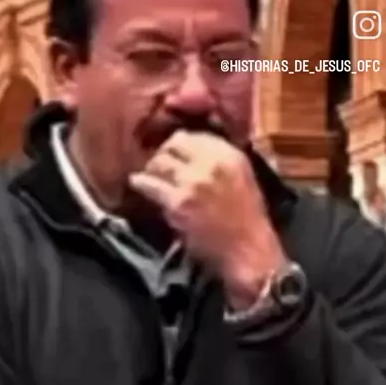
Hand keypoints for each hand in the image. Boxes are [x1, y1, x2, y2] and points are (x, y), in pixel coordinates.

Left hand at [129, 131, 286, 300]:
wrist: (247, 248)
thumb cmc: (245, 216)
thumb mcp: (240, 175)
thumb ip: (217, 158)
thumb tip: (185, 143)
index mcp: (229, 154)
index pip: (193, 135)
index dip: (178, 143)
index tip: (172, 152)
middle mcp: (211, 162)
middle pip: (173, 145)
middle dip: (163, 154)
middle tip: (158, 164)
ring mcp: (193, 182)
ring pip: (159, 162)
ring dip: (152, 169)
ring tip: (149, 175)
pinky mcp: (178, 202)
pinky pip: (150, 185)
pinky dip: (141, 183)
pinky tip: (137, 183)